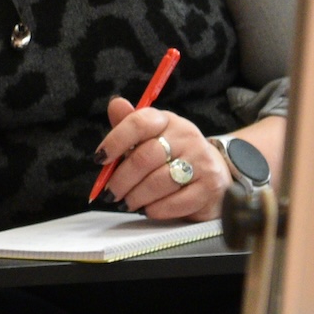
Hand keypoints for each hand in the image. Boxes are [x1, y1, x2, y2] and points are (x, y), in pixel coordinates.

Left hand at [94, 99, 225, 220]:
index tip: (100, 158)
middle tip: (110, 193)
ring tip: (127, 203)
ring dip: (136, 197)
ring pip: (158, 182)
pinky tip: (148, 210)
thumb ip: (129, 126)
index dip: (115, 141)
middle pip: (145, 157)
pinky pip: (176, 202)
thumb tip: (115, 103)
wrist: (213, 174)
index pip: (139, 123)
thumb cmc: (172, 156)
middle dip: (121, 179)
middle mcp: (187, 136)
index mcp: (167, 121)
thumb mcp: (150, 138)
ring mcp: (202, 161)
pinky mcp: (210, 186)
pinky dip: (156, 209)